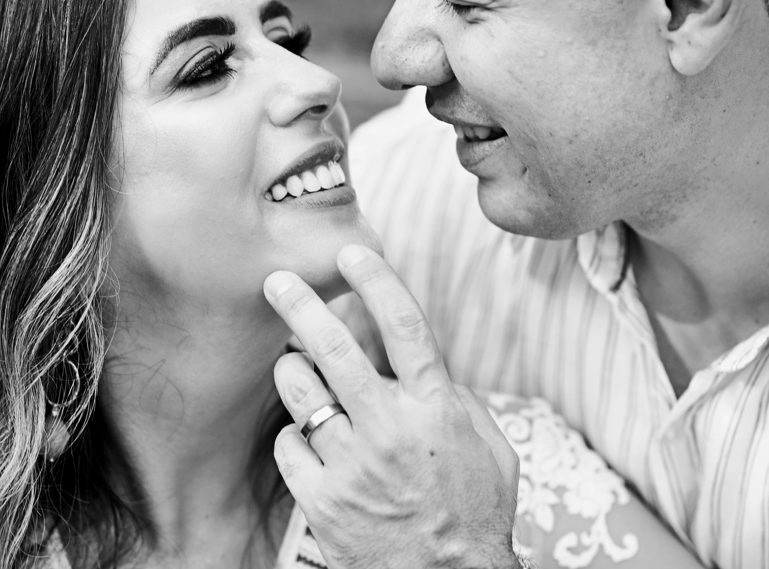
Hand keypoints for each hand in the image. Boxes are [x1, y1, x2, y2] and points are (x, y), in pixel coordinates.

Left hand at [264, 245, 520, 568]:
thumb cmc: (475, 516)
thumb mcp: (491, 450)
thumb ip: (458, 402)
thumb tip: (428, 368)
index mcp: (436, 408)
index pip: (403, 324)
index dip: (375, 280)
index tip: (352, 252)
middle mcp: (390, 427)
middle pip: (333, 346)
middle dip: (298, 304)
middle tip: (276, 281)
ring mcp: (352, 464)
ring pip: (300, 392)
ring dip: (293, 371)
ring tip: (294, 366)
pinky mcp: (322, 500)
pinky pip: (288, 447)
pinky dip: (294, 439)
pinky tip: (307, 440)